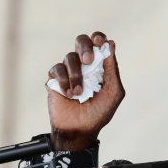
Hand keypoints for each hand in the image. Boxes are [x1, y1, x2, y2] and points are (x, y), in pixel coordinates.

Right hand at [47, 32, 124, 150]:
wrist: (80, 130)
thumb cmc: (99, 112)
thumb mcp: (113, 92)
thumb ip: (112, 69)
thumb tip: (111, 44)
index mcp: (101, 66)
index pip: (98, 43)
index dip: (98, 38)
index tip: (99, 41)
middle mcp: (84, 65)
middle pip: (81, 41)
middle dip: (85, 47)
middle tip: (88, 60)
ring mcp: (69, 71)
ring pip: (69, 57)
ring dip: (76, 75)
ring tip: (79, 92)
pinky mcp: (54, 79)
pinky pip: (56, 70)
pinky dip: (64, 81)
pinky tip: (69, 94)